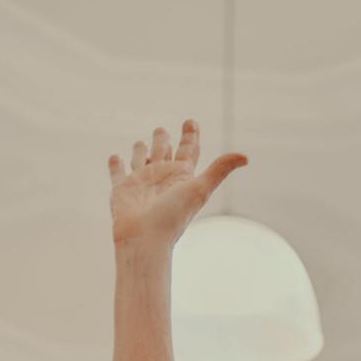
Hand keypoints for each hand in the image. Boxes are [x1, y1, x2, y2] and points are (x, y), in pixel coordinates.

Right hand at [108, 120, 247, 247]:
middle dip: (163, 140)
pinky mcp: (122, 189)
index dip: (190, 136)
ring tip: (141, 142)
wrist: (146, 239)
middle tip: (162, 129)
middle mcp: (161, 178)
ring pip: (141, 160)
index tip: (191, 122)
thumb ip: (220, 170)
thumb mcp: (200, 189)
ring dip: (141, 150)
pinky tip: (115, 157)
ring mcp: (141, 183)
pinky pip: (118, 173)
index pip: (188, 151)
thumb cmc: (173, 216)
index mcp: (181, 177)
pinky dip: (116, 165)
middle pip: (163, 153)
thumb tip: (246, 157)